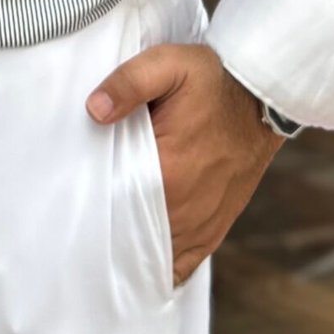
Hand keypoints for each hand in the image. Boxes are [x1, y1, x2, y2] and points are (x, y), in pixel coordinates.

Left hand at [84, 41, 283, 286]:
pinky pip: (183, 265)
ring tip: (103, 245)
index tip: (71, 205)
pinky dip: (162, 268)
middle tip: (78, 228)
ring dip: (130, 253)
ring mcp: (201, 224)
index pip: (115, 207)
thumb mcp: (168, 64)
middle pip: (131, 238)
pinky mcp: (214, 228)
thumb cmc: (213, 80)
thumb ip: (129, 83)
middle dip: (105, 235)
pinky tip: (140, 266)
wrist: (262, 96)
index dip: (91, 208)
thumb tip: (94, 110)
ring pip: (155, 257)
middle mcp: (186, 209)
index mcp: (169, 171)